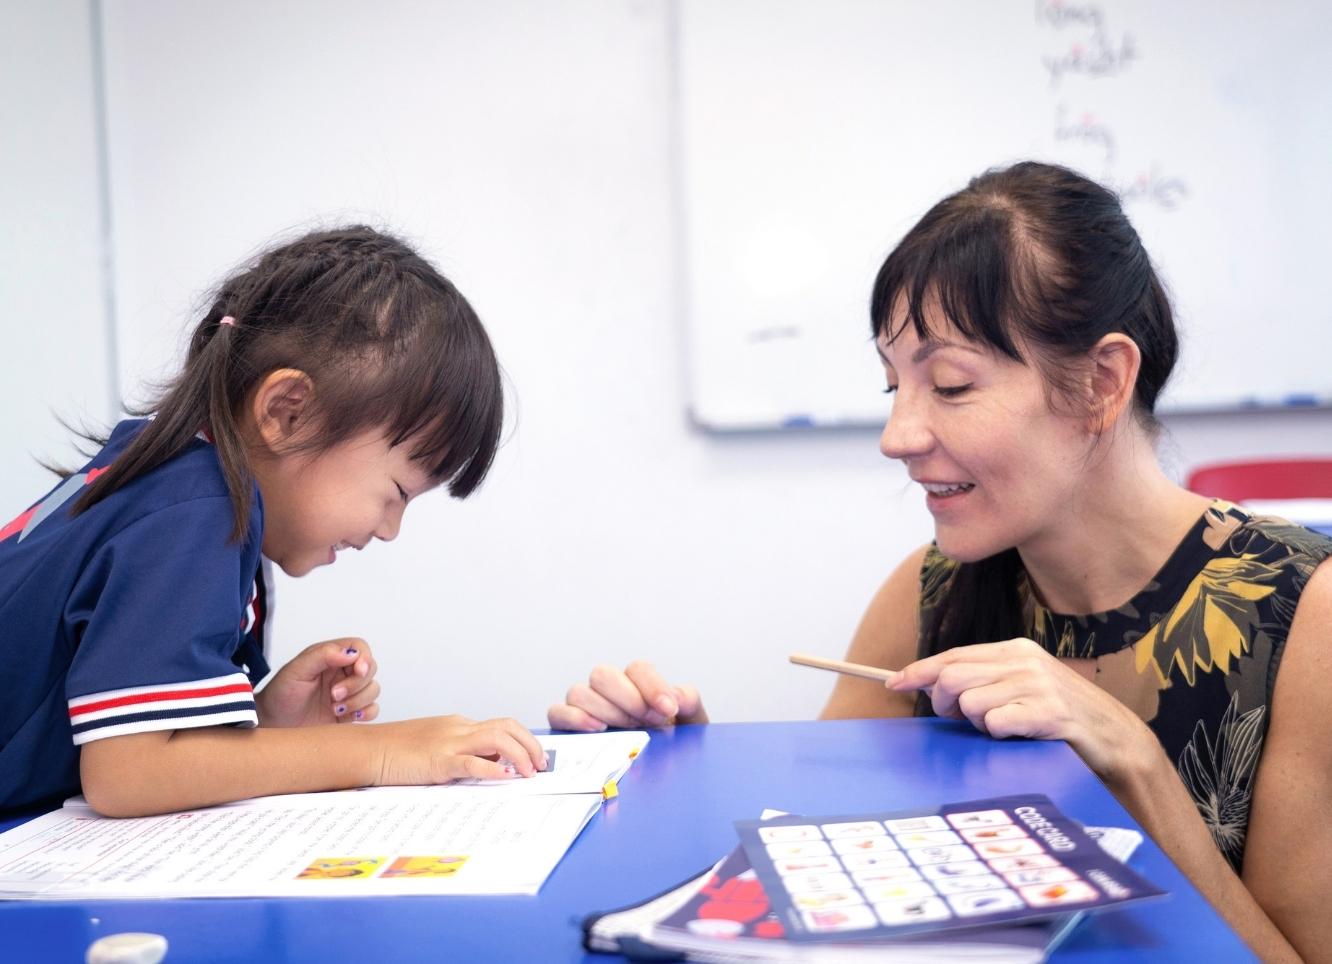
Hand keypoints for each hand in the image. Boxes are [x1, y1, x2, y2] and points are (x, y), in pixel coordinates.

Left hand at [256, 638, 380, 726]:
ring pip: (373, 690)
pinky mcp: (350, 712)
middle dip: (356, 684)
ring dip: (358, 700)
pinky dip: (365, 713)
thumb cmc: (280, 695)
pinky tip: (346, 716)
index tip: (358, 670)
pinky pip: (372, 709)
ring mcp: (348, 693)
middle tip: (334, 695)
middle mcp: (342, 673)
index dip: (364, 658)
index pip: (360, 648)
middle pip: (370, 669)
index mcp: (331, 657)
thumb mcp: (296, 670)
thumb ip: (323, 655)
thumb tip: (351, 653)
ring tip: (334, 709)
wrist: (273, 724)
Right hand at [375, 715, 547, 784]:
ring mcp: (448, 742)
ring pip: (497, 739)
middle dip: (530, 745)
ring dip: (520, 755)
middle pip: (507, 726)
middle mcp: (458, 729)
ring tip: (529, 774)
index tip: (535, 758)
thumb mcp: (435, 748)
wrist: (366, 750)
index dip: (524, 740)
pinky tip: (506, 778)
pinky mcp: (437, 761)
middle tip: (541, 766)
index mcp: (458, 725)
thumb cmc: (396, 753)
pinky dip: (493, 770)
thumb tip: (493, 766)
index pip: (501, 725)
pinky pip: (472, 762)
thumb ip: (463, 753)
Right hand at [548, 660, 707, 730]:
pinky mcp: (568, 726)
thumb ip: (688, 701)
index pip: (637, 669)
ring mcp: (587, 707)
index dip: (652, 686)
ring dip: (603, 710)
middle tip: (647, 721)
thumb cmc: (672, 742)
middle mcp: (609, 690)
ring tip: (624, 729)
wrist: (661, 771)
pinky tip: (596, 729)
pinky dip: (573, 718)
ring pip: (579, 692)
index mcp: (638, 683)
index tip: (669, 710)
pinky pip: (557, 713)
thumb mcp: (690, 722)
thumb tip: (676, 696)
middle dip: (627, 698)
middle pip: (603, 675)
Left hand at [886, 638, 1148, 779]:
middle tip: (955, 719)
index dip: (920, 669)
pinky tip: (1019, 735)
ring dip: (979, 724)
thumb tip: (933, 686)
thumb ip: (984, 682)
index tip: (894, 681)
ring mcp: (1038, 685)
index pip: (953, 656)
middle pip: (953, 677)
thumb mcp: (1022, 687)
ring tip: (1003, 728)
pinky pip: (996, 724)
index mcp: (1015, 650)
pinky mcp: (1048, 712)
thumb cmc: (1061, 716)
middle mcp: (1024, 661)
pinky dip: (1000, 735)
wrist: (1116, 738)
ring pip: (971, 704)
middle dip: (943, 703)